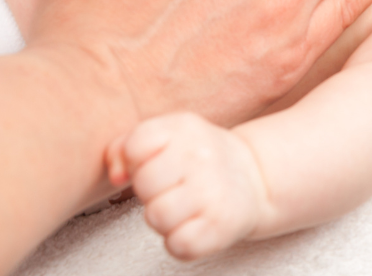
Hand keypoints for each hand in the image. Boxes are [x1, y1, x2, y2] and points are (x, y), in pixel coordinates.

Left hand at [107, 113, 265, 260]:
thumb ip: (124, 148)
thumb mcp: (163, 137)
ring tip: (180, 208)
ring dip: (162, 218)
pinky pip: (178, 245)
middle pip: (144, 184)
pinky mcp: (222, 226)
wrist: (254, 176)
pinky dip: (179, 241)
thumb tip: (116, 176)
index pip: (136, 146)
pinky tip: (192, 225)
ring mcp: (214, 192)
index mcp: (183, 127)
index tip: (154, 162)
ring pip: (157, 216)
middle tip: (169, 188)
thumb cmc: (195, 159)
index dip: (136, 162)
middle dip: (149, 191)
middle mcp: (201, 156)